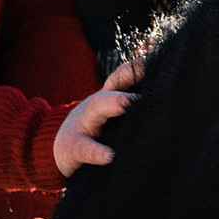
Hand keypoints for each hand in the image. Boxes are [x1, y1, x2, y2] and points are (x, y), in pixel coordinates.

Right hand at [53, 56, 143, 179]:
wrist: (57, 149)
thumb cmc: (93, 129)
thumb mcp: (107, 112)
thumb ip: (128, 102)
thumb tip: (160, 91)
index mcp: (105, 99)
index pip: (120, 78)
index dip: (135, 68)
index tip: (151, 62)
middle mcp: (95, 107)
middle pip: (112, 86)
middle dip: (126, 79)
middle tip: (146, 82)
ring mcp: (84, 125)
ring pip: (96, 108)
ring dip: (111, 104)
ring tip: (126, 103)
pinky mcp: (74, 148)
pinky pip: (85, 148)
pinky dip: (97, 152)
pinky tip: (109, 156)